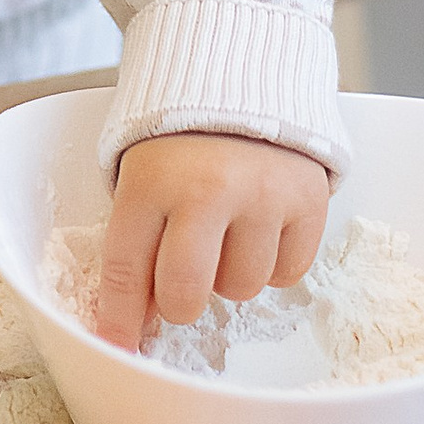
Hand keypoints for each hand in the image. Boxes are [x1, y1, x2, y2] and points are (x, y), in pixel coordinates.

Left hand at [94, 131, 330, 350]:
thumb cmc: (181, 140)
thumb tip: (136, 325)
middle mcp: (207, 189)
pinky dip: (273, 261)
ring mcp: (262, 194)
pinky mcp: (307, 199)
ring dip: (229, 273)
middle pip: (186, 294)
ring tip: (227, 229)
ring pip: (240, 289)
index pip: (125, 268)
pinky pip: (288, 273)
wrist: (245, 74)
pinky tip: (261, 224)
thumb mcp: (143, 176)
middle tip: (182, 280)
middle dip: (179, 301)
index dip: (118, 319)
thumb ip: (137, 243)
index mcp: (150, 180)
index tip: (116, 350)